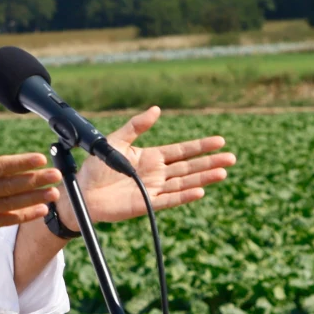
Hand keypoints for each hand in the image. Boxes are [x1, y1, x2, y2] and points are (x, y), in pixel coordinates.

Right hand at [0, 104, 61, 240]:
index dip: (21, 163)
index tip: (40, 158)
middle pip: (10, 185)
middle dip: (36, 180)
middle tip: (57, 175)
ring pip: (11, 204)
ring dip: (35, 198)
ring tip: (55, 193)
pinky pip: (5, 220)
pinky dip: (23, 216)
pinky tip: (40, 210)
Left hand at [55, 106, 234, 230]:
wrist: (82, 192)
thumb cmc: (96, 167)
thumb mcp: (117, 141)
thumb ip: (136, 126)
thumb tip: (156, 109)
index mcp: (151, 157)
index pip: (182, 151)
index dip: (200, 146)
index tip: (219, 141)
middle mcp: (156, 173)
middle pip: (189, 167)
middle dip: (210, 162)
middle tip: (231, 158)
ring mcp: (153, 189)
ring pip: (184, 182)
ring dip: (203, 178)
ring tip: (223, 172)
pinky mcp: (147, 204)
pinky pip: (169, 199)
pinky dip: (184, 195)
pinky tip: (200, 190)